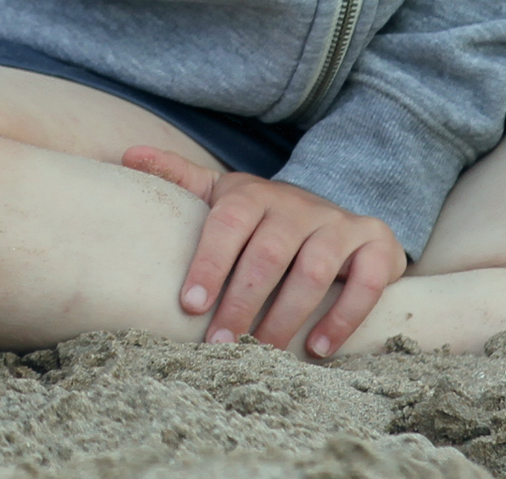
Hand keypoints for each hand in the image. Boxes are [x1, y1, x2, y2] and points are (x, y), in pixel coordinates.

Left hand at [125, 146, 405, 357]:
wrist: (333, 213)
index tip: (190, 304)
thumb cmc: (263, 216)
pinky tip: (319, 347)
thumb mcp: (223, 194)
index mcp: (253, 194)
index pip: (228, 224)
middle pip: (268, 253)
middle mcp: (297, 205)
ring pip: (313, 270)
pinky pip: (365, 283)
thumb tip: (128, 154)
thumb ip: (180, 178)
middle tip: (221, 343)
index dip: (209, 263)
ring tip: (263, 350)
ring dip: (286, 315)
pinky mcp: (376, 246)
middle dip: (242, 302)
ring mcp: (340, 224)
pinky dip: (343, 316)